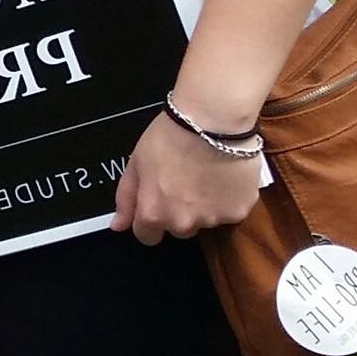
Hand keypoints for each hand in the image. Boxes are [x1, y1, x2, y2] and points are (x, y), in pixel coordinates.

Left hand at [111, 111, 261, 244]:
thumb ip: (126, 198)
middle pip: (179, 229)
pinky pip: (231, 211)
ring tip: (208, 173)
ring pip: (206, 220)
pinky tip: (226, 175)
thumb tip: (118, 225)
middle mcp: (182, 223)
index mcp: (153, 214)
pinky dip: (229, 198)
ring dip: (206, 205)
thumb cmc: (172, 135)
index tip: (160, 198)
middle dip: (180, 211)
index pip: (147, 236)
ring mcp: (212, 220)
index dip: (152, 216)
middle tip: (186, 180)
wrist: (213, 118)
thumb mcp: (136, 162)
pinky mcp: (238, 211)